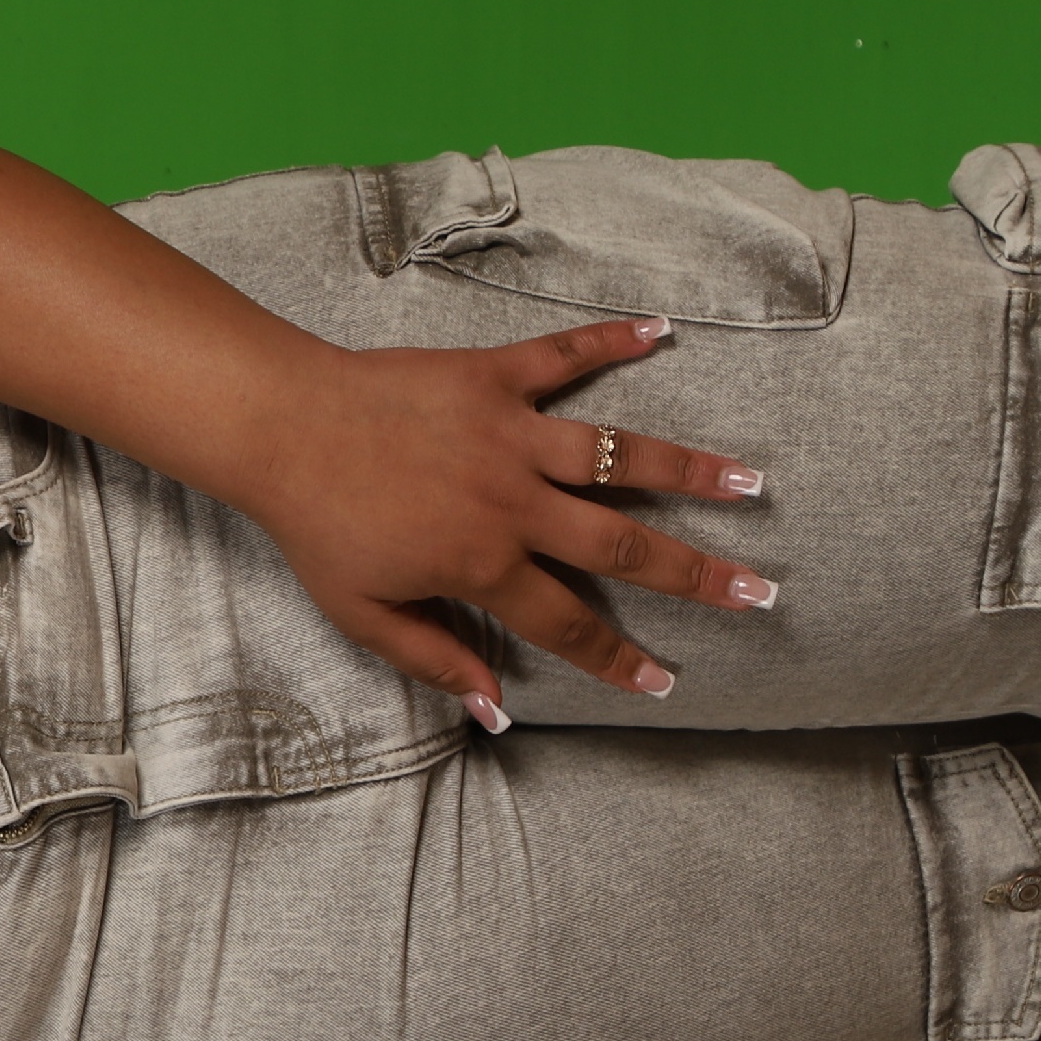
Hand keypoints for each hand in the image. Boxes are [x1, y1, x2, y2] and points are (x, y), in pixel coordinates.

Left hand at [230, 320, 771, 717]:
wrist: (280, 429)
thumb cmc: (316, 527)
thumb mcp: (363, 614)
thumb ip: (435, 659)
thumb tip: (496, 710)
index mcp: (483, 564)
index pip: (568, 624)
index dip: (619, 659)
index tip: (667, 681)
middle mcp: (512, 502)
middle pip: (623, 545)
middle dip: (696, 573)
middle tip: (759, 591)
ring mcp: (509, 434)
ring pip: (618, 454)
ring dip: (690, 467)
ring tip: (754, 483)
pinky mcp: (492, 376)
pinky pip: (562, 355)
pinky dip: (610, 340)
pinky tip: (660, 329)